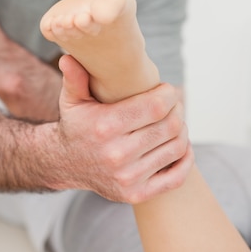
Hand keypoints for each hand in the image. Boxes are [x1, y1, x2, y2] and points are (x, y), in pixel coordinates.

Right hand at [53, 54, 193, 203]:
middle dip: (177, 109)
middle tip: (173, 103)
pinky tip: (180, 145)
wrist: (64, 164)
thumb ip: (74, 78)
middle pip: (170, 126)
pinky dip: (185, 159)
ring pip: (176, 148)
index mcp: (106, 126)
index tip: (166, 89)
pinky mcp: (135, 194)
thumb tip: (69, 58)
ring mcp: (128, 177)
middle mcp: (117, 154)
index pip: (156, 106)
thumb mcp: (72, 100)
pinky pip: (176, 177)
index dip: (169, 94)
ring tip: (174, 120)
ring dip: (182, 130)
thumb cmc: (76, 125)